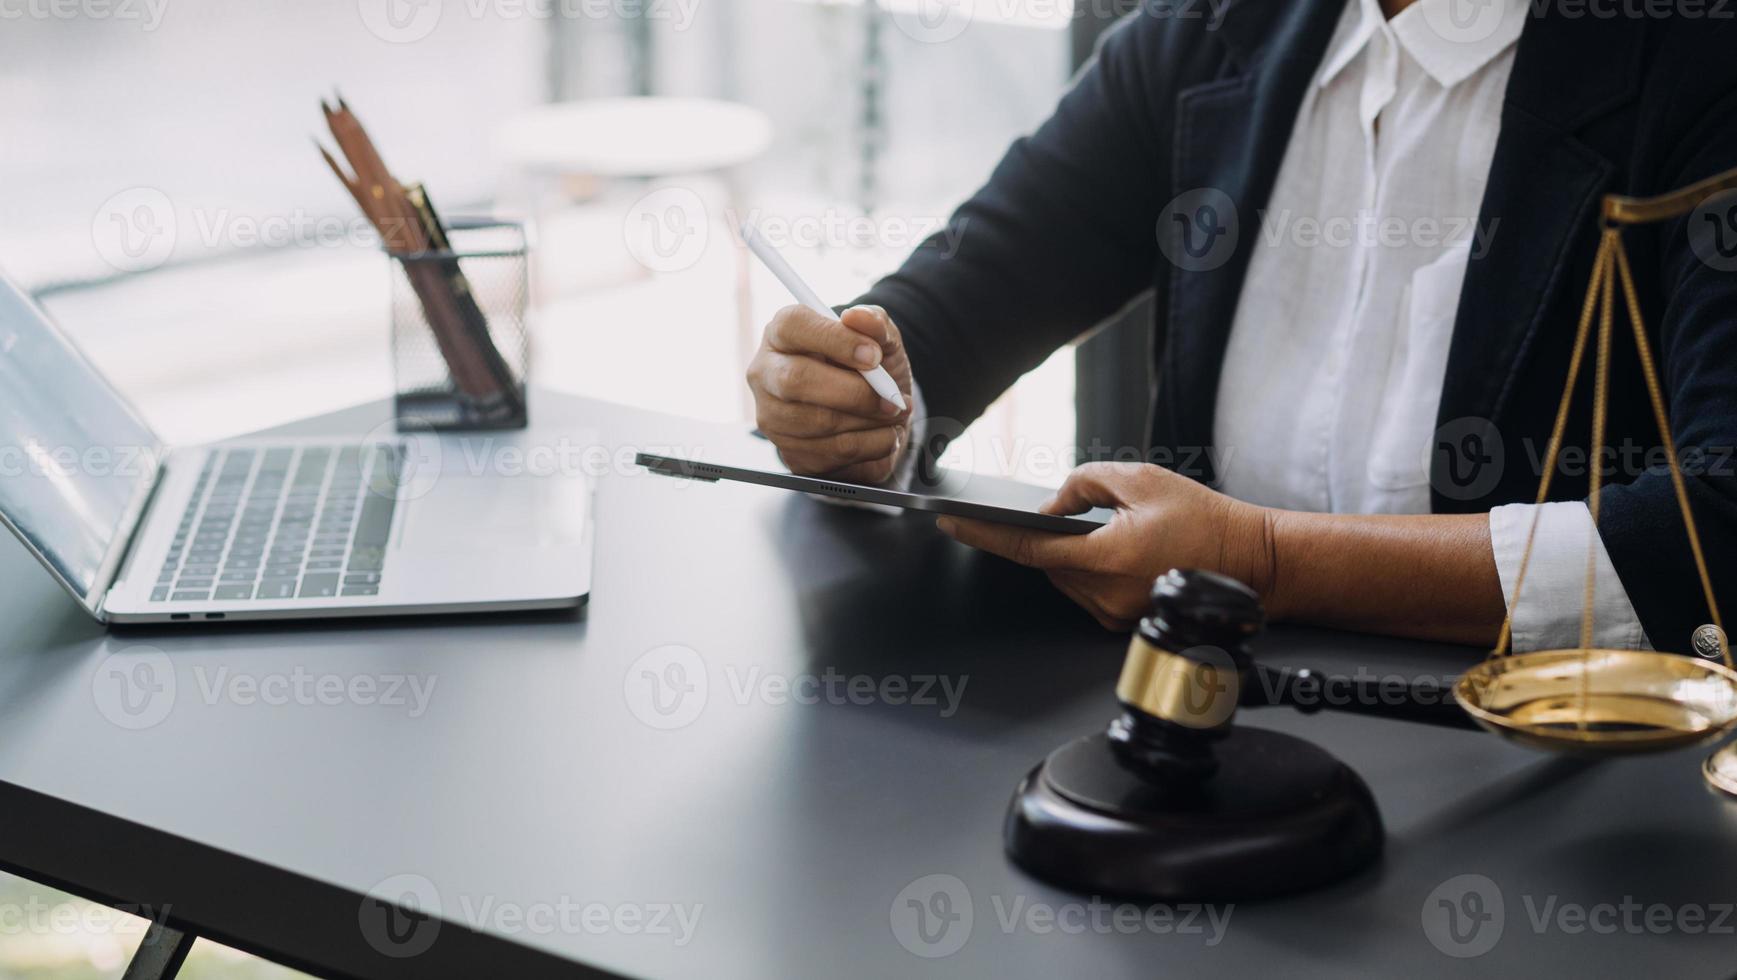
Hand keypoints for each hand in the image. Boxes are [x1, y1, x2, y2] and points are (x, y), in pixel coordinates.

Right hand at [746, 304, 913, 482]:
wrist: (873, 411)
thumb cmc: (868, 367)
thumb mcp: (880, 339)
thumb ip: (875, 323)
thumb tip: (859, 317)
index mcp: (782, 333)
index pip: (793, 326)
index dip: (835, 340)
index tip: (874, 355)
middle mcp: (767, 373)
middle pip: (796, 380)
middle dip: (854, 392)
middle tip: (891, 398)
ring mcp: (772, 417)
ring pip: (818, 422)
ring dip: (869, 422)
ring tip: (893, 415)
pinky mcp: (789, 453)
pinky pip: (832, 453)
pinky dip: (870, 446)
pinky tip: (883, 435)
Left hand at [935, 462, 1274, 629]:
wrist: (1252, 561)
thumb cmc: (1203, 518)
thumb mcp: (1140, 479)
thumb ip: (1085, 484)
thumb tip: (1051, 507)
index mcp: (1107, 558)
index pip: (1028, 548)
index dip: (984, 534)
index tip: (949, 523)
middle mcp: (1106, 594)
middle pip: (1048, 564)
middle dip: (1049, 536)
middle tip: (1077, 513)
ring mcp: (1114, 614)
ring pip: (1066, 579)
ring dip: (1071, 554)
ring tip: (1115, 532)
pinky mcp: (1123, 622)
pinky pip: (1087, 592)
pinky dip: (1089, 569)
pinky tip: (1121, 552)